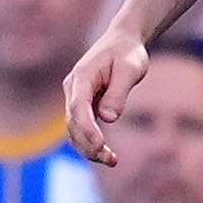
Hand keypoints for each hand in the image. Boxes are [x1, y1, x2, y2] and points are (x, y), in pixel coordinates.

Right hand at [64, 27, 150, 165]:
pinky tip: (107, 154)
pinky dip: (91, 142)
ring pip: (75, 129)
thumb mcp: (130, 68)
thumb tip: (108, 118)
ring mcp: (75, 98)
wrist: (122, 42)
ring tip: (111, 161)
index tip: (100, 145)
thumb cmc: (127, 53)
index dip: (86, 128)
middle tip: (110, 159)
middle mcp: (73, 89)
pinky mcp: (83, 105)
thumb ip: (118, 92)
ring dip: (88, 148)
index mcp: (81, 77)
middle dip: (88, 144)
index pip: (78, 107)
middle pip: (73, 123)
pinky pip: (82, 127)